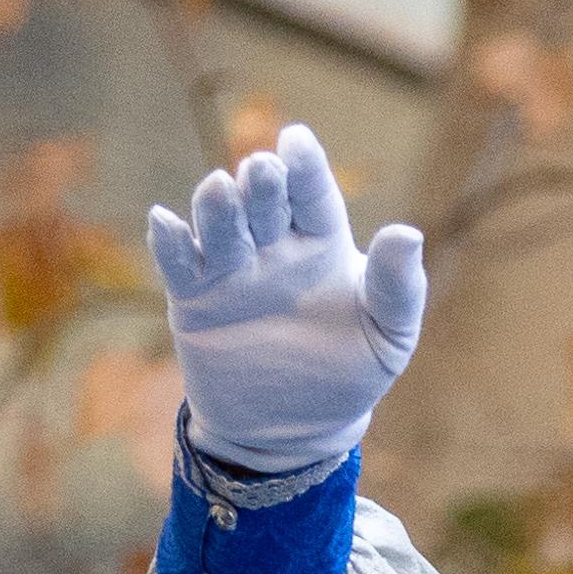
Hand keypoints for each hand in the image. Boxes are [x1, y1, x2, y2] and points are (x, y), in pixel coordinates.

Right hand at [145, 123, 427, 474]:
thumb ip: (398, 288)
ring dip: (216, 207)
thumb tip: (408, 233)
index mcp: (322, 242)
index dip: (305, 167)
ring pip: (219, 227)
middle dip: (262, 184)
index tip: (296, 141)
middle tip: (261, 169)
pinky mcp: (194, 300)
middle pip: (263, 203)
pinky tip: (164, 221)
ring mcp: (231, 271)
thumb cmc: (349, 374)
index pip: (313, 194)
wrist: (293, 432)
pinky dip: (169, 243)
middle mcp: (273, 246)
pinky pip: (179, 265)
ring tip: (219, 189)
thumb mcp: (388, 336)